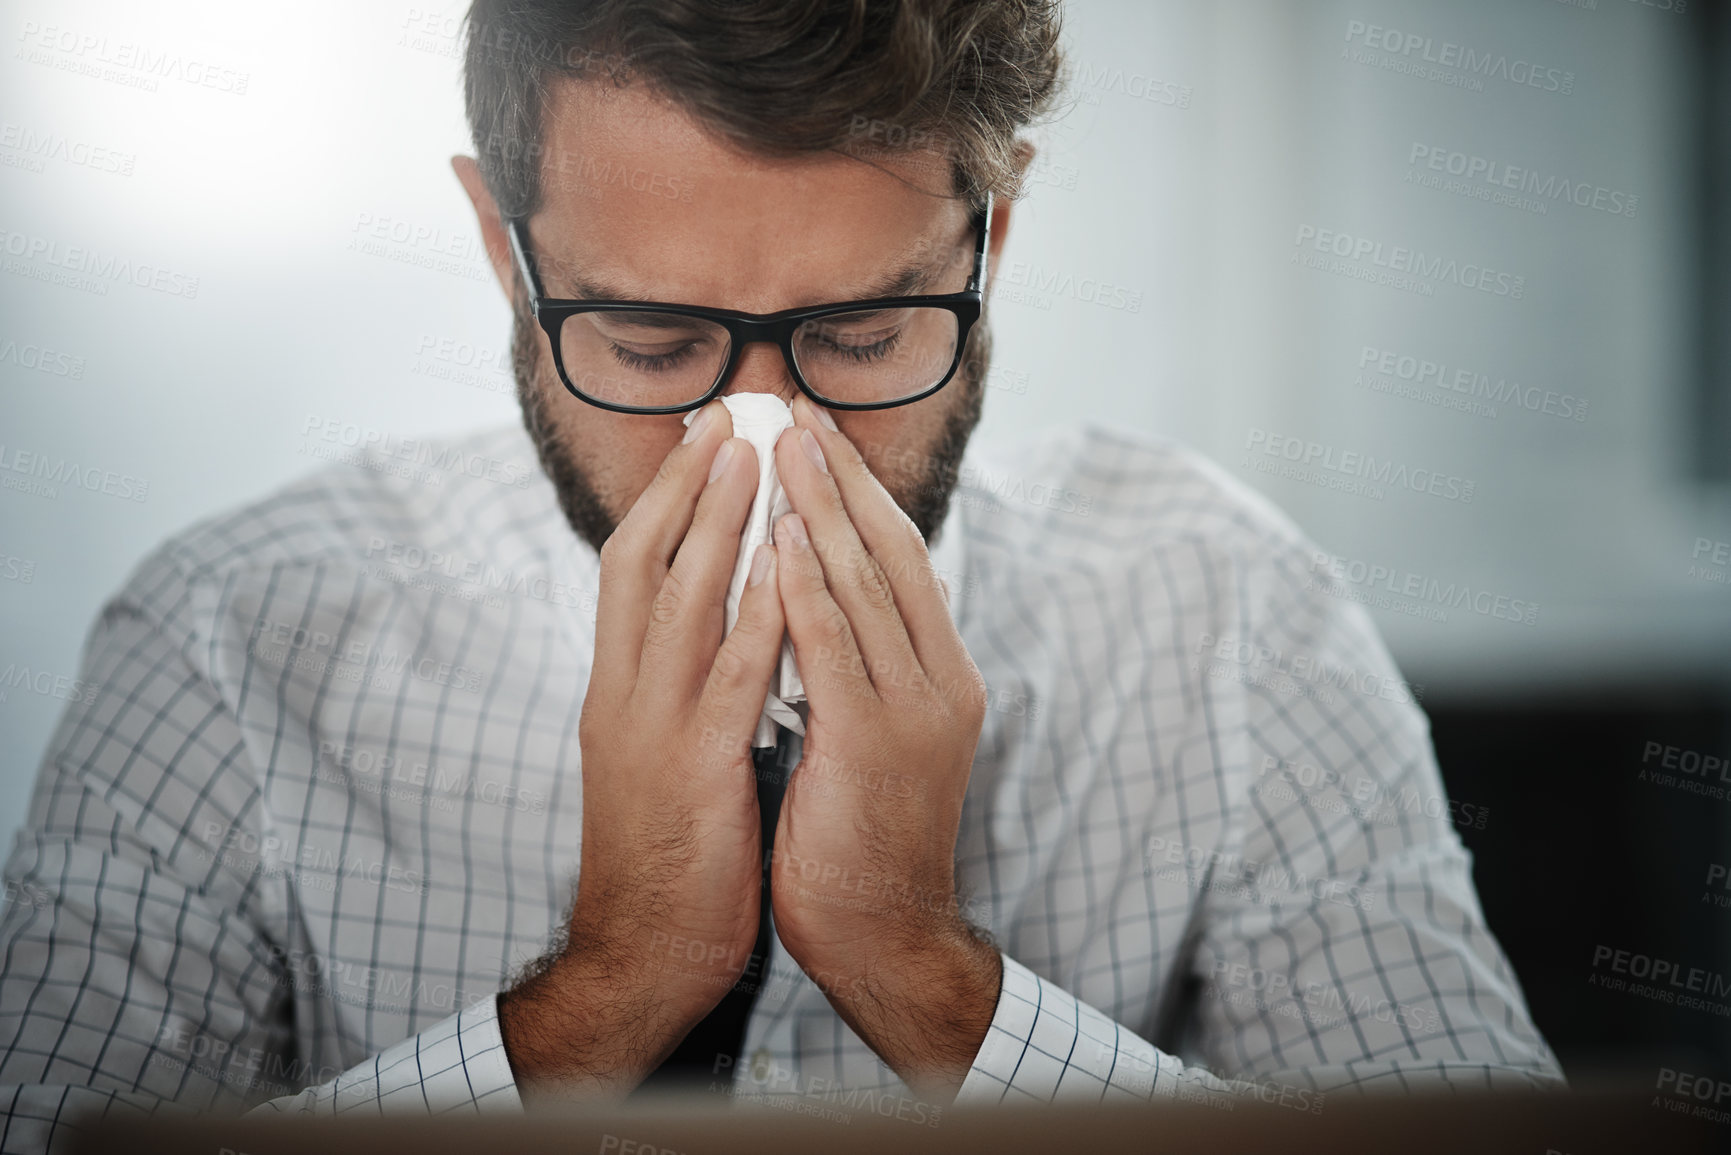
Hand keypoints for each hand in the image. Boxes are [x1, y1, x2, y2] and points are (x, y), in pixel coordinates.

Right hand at [498, 399, 784, 1101]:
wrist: (638, 955)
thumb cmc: (663, 855)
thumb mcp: (658, 755)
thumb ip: (677, 689)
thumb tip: (713, 629)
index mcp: (616, 689)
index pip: (631, 569)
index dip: (667, 499)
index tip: (704, 438)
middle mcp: (622, 693)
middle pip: (642, 561)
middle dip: (686, 484)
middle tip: (728, 412)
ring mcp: (651, 729)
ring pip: (680, 601)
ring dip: (720, 523)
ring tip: (756, 456)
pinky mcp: (692, 770)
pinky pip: (729, 677)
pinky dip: (760, 614)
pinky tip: (790, 566)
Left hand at [768, 392, 1000, 1101]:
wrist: (887, 935)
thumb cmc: (868, 837)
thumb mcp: (874, 735)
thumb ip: (859, 667)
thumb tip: (819, 600)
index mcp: (942, 674)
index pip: (901, 561)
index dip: (859, 493)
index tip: (818, 438)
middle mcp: (940, 679)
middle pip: (889, 553)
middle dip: (839, 478)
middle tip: (796, 411)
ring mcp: (913, 708)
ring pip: (864, 584)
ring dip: (818, 509)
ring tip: (782, 446)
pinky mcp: (874, 741)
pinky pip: (833, 646)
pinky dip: (804, 586)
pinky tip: (777, 538)